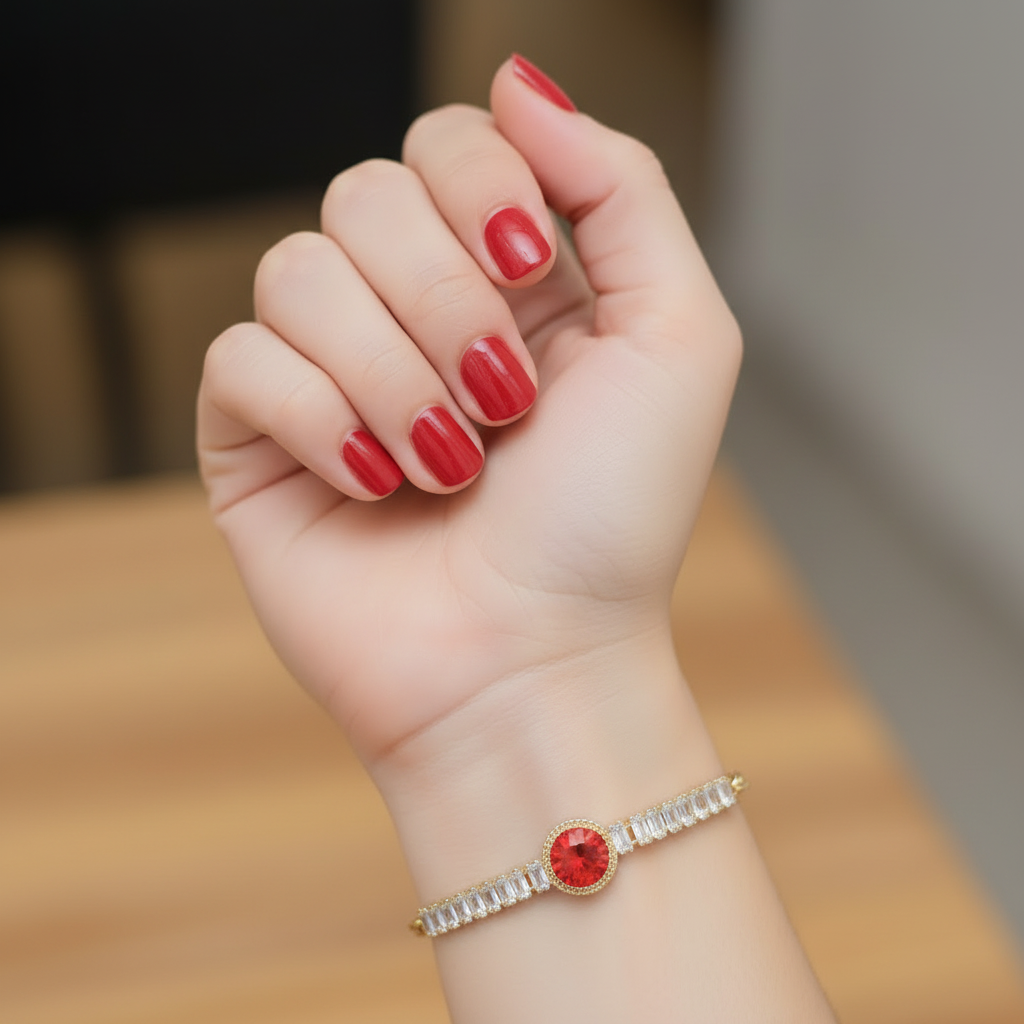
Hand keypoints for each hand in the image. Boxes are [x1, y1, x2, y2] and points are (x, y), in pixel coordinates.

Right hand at [197, 57, 739, 772]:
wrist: (531, 665)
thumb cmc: (611, 522)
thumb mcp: (675, 337)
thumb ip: (622, 191)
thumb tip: (516, 83)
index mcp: (506, 277)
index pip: (448, 139)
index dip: (482, 186)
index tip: (529, 267)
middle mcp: (413, 311)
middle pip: (366, 192)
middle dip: (443, 301)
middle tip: (498, 404)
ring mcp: (330, 372)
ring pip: (297, 270)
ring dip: (389, 372)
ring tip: (444, 464)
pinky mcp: (258, 437)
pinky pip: (240, 358)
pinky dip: (319, 420)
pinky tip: (376, 484)